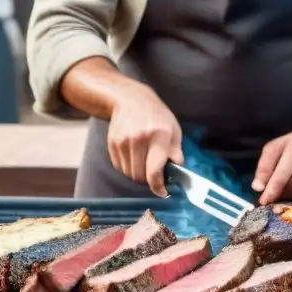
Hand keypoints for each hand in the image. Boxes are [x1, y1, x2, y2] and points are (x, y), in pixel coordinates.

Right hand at [106, 80, 183, 196]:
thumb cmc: (156, 116)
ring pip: (130, 174)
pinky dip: (129, 168)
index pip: (155, 170)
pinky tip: (135, 156)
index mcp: (159, 135)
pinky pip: (121, 167)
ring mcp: (124, 141)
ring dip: (138, 174)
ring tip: (145, 162)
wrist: (130, 100)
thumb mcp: (173, 129)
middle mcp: (140, 139)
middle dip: (149, 181)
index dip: (158, 186)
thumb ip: (176, 151)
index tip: (162, 192)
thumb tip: (178, 168)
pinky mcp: (113, 143)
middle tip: (156, 174)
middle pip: (141, 176)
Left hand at [252, 122, 291, 205]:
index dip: (263, 174)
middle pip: (287, 173)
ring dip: (288, 192)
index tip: (258, 189)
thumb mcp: (278, 146)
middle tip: (266, 201)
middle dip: (275, 189)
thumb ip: (267, 164)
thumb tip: (258, 187)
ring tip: (281, 194)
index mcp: (288, 142)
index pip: (272, 157)